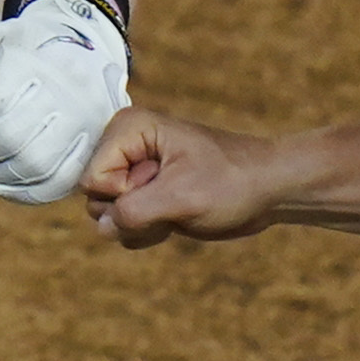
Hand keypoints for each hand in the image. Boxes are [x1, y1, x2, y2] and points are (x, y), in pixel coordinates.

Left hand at [0, 0, 130, 203]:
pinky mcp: (93, 148)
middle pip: (10, 136)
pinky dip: (26, 194)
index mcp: (36, 60)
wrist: (85, 47)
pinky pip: (60, 184)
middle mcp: (66, 90)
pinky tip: (2, 188)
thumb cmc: (23, 49)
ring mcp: (85, 121)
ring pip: (34, 164)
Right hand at [80, 108, 287, 248]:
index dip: (122, 195)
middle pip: (95, 198)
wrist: (268, 189)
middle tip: (172, 202)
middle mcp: (125, 146)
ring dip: (142, 226)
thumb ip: (133, 212)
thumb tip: (102, 228)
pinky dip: (148, 231)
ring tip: (177, 210)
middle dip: (132, 213)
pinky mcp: (144, 193)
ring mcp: (134, 171)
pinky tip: (176, 219)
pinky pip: (124, 224)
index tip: (161, 187)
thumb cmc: (232, 182)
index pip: (91, 179)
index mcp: (128, 129)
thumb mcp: (181, 198)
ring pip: (108, 216)